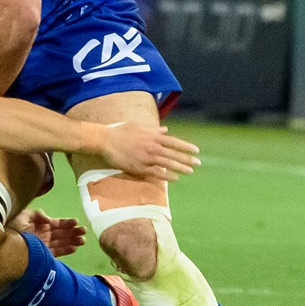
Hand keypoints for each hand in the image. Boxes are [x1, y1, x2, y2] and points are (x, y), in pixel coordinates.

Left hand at [12, 208, 84, 257]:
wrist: (2, 242)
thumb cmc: (11, 226)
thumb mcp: (23, 216)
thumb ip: (37, 215)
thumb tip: (49, 219)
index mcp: (40, 225)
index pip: (57, 224)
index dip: (66, 223)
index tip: (76, 222)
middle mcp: (44, 235)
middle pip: (62, 233)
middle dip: (73, 232)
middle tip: (84, 231)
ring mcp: (44, 245)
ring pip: (61, 243)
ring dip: (73, 241)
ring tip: (83, 240)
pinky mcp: (42, 255)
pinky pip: (56, 252)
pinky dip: (66, 250)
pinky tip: (74, 248)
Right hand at [84, 121, 199, 182]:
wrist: (106, 140)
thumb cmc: (121, 131)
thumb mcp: (139, 127)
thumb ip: (154, 130)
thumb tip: (165, 130)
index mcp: (153, 136)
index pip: (174, 142)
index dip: (186, 147)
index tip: (196, 151)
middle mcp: (152, 147)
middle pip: (174, 154)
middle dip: (187, 159)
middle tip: (198, 164)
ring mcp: (147, 158)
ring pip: (168, 164)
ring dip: (180, 168)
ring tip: (190, 172)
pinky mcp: (139, 168)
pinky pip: (156, 173)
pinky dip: (166, 176)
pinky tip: (175, 179)